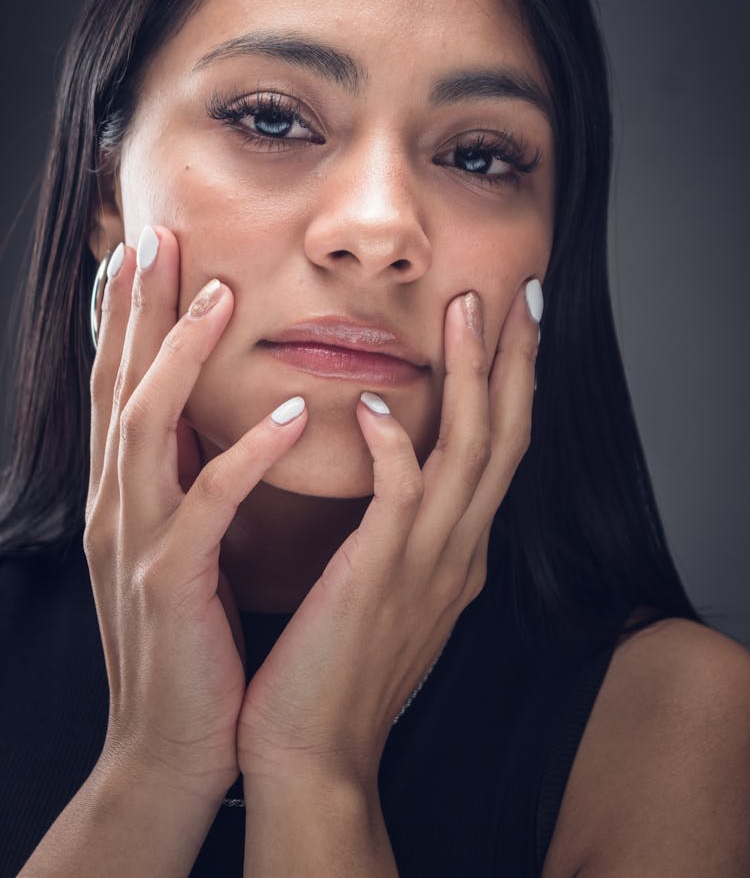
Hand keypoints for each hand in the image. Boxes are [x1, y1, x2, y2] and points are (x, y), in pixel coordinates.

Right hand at [85, 225, 307, 800]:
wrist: (172, 745)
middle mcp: (116, 505)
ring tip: (219, 296)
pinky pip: (205, 506)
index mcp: (125, 494)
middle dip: (136, 309)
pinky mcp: (170, 583)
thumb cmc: (191, 637)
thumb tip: (205, 418)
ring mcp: (135, 542)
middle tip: (158, 237)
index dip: (129, 317)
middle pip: (119, 384)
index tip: (149, 252)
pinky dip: (242, 455)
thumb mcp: (179, 544)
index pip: (121, 385)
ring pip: (146, 427)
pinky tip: (283, 414)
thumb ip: (185, 480)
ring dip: (178, 357)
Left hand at [236, 281, 539, 791]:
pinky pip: (400, 499)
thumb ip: (402, 531)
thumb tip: (399, 471)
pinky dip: (393, 448)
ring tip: (468, 311)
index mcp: (458, 549)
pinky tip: (372, 406)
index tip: (512, 324)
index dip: (514, 383)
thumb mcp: (389, 587)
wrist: (314, 754)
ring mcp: (427, 565)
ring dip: (474, 377)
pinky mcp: (379, 580)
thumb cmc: (338, 666)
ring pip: (470, 453)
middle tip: (517, 294)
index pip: (500, 449)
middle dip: (515, 361)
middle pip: (505, 436)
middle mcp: (457, 550)